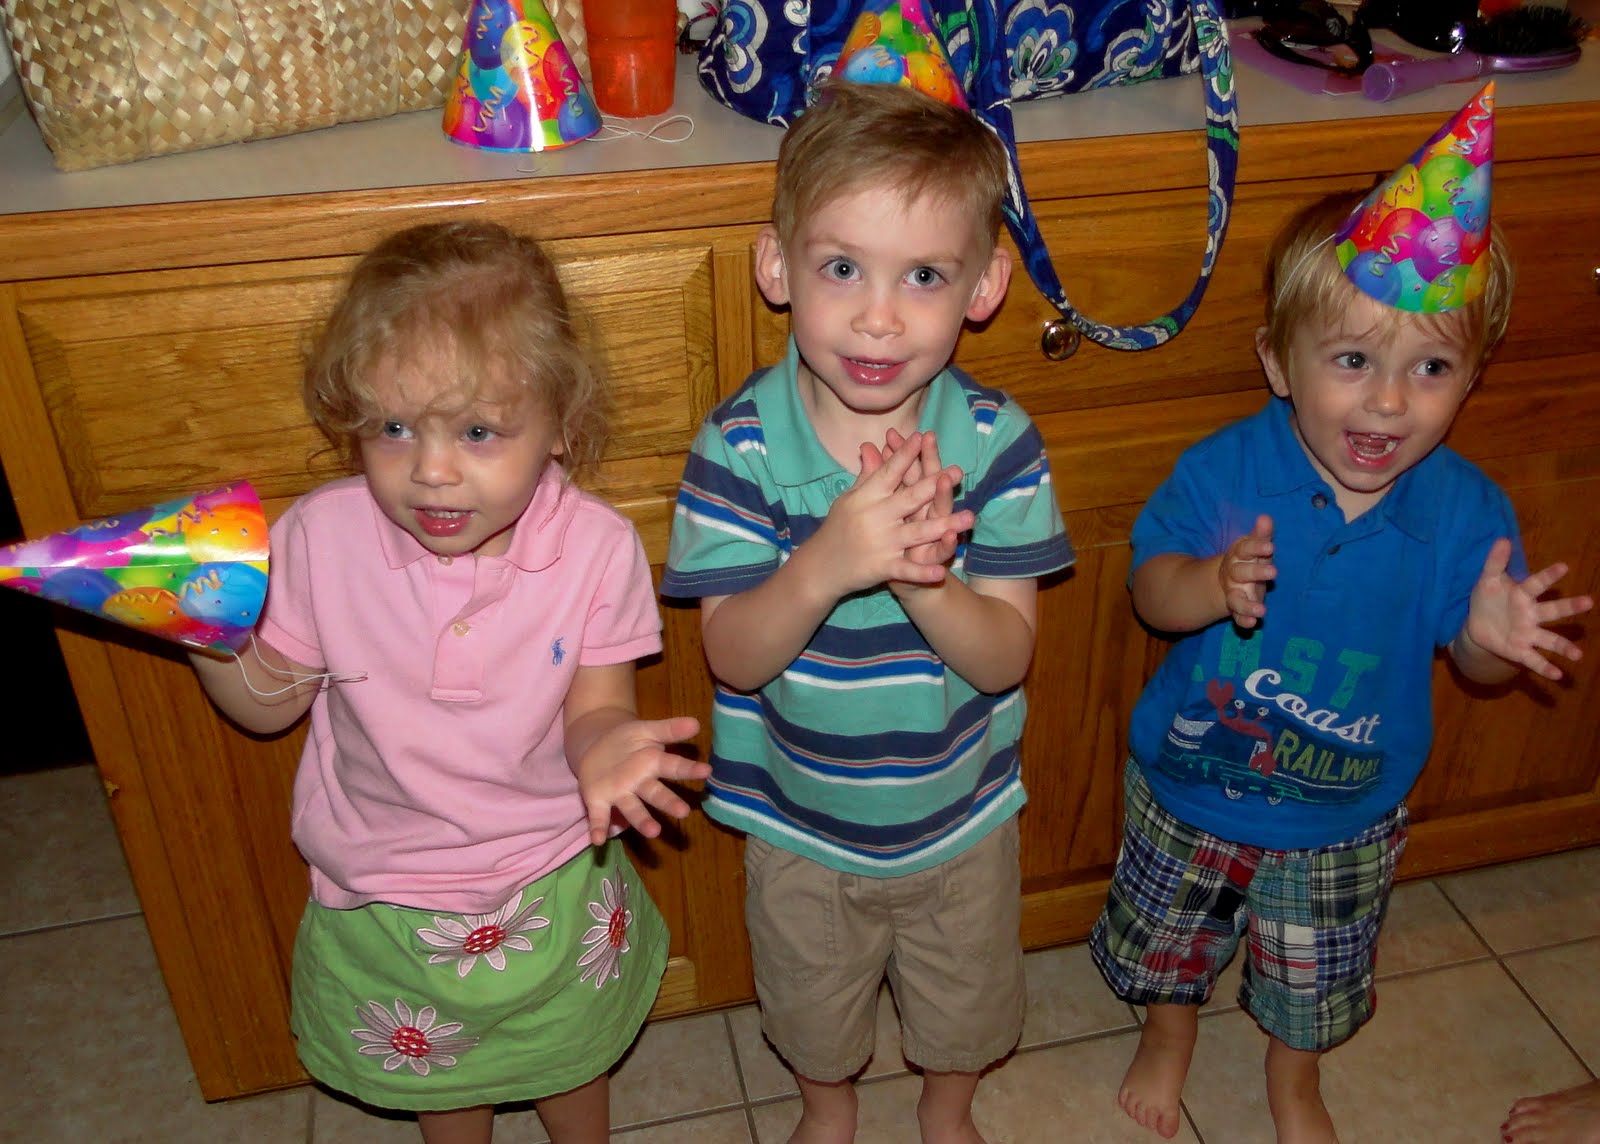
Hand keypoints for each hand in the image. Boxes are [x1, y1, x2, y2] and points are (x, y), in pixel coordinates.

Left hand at [575, 716, 706, 844]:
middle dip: (669, 803)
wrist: (596, 746)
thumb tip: (696, 723)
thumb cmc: (629, 741)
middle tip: (684, 812)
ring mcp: (619, 794)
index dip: (690, 769)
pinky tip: (598, 840)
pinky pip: (600, 816)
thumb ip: (670, 729)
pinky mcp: (597, 801)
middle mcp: (639, 784)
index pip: (674, 767)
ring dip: (642, 821)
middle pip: (656, 794)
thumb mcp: (647, 730)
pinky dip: (599, 829)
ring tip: (653, 833)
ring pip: (633, 809)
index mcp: (652, 763)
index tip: (707, 771)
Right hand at [809, 432, 974, 595]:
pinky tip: (941, 573)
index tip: (921, 436)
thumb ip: (866, 475)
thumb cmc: (839, 527)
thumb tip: (870, 446)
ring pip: (917, 533)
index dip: (905, 454)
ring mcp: (881, 543)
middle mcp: (875, 517)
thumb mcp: (850, 499)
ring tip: (969, 519)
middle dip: (934, 485)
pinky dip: (922, 573)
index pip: (889, 472)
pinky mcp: (882, 568)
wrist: (821, 566)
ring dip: (944, 526)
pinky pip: (906, 570)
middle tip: (956, 472)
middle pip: (909, 498)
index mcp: (867, 497)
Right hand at [1218, 515, 1276, 628]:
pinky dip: (1244, 620)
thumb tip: (1266, 517)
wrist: (1227, 580)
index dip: (1257, 547)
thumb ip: (1261, 534)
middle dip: (1255, 573)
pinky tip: (1253, 623)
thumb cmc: (1248, 559)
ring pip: (1236, 599)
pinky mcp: (1237, 607)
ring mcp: (1233, 592)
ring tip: (1262, 610)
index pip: (1246, 548)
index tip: (1270, 547)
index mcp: (1238, 555)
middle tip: (1274, 573)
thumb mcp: (1254, 546)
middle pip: (1240, 572)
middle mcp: (1233, 574)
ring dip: (1247, 604)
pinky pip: (1238, 615)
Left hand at [1462, 539, 1592, 680]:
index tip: (1564, 567)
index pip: (1536, 584)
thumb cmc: (1488, 599)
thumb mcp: (1487, 580)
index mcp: (1522, 595)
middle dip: (1569, 608)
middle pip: (1552, 611)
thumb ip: (1495, 562)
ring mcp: (1527, 634)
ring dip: (1564, 647)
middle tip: (1589, 602)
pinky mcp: (1519, 651)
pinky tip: (1558, 676)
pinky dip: (1545, 668)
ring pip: (1549, 640)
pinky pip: (1534, 660)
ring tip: (1578, 655)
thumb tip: (1503, 539)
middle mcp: (1531, 615)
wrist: (1477, 627)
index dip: (1548, 576)